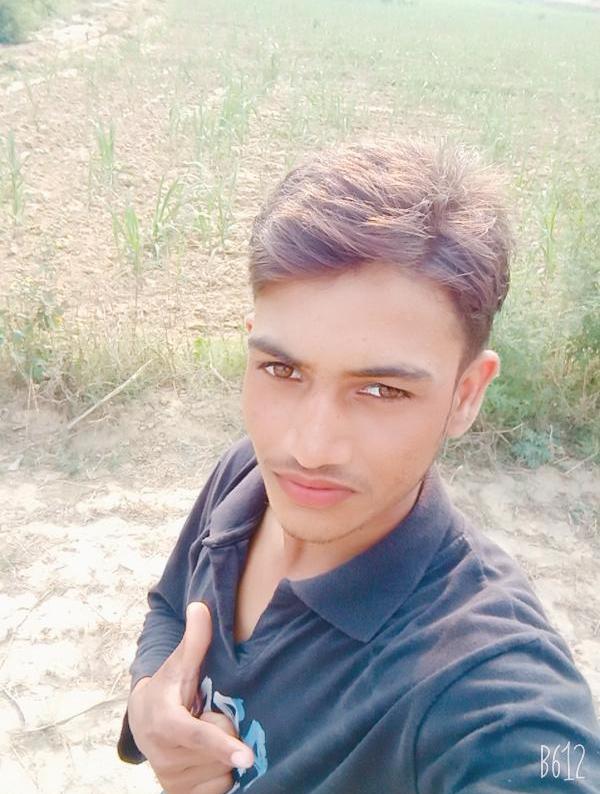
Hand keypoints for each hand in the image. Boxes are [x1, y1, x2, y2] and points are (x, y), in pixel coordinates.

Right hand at [127, 601, 253, 792]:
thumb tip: (200, 606)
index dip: (221, 745)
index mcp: (163, 722)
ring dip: (221, 757)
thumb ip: (194, 639)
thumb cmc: (169, 688)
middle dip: (224, 735)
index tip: (246, 756)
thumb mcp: (180, 663)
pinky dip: (219, 774)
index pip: (196, 736)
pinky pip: (217, 790)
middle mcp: (163, 756)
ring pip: (220, 774)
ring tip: (205, 737)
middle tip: (208, 718)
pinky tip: (207, 758)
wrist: (142, 722)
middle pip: (218, 753)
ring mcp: (170, 779)